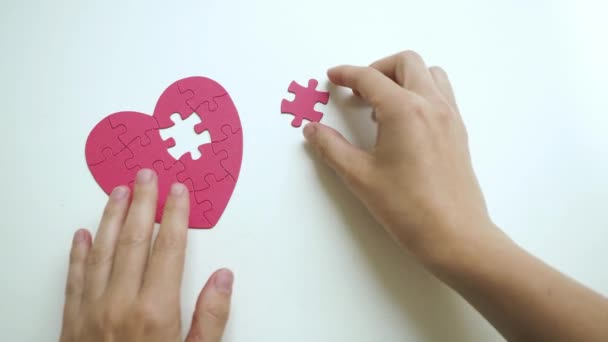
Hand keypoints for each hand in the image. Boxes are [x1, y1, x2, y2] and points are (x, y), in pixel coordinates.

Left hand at [60, 169, 232, 341]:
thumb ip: (210, 318)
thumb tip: (223, 278)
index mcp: (156, 311)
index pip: (169, 249)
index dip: (175, 216)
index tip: (178, 192)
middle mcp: (121, 304)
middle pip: (134, 241)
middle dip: (142, 204)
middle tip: (146, 177)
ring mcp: (92, 311)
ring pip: (102, 253)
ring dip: (111, 218)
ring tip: (118, 193)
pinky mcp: (72, 323)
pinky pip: (75, 279)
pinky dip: (78, 254)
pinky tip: (82, 235)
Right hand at [304, 51, 493, 261]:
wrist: (454, 235)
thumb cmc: (406, 208)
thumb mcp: (360, 177)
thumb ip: (332, 148)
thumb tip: (312, 130)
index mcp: (404, 110)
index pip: (370, 78)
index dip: (347, 74)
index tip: (333, 77)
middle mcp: (431, 104)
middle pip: (405, 62)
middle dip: (377, 68)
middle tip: (358, 91)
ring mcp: (450, 116)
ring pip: (429, 73)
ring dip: (403, 77)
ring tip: (382, 104)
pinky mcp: (459, 131)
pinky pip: (441, 93)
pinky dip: (421, 91)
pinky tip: (404, 121)